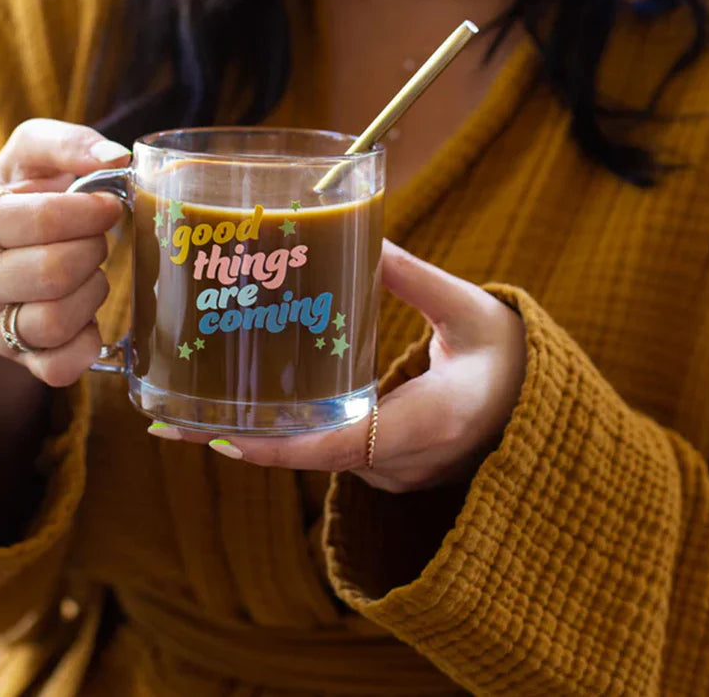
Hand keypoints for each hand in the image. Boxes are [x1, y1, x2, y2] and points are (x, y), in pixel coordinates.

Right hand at [0, 119, 129, 386]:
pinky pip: (59, 369)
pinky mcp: (17, 360)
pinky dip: (87, 344)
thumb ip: (68, 143)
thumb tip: (116, 158)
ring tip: (91, 272)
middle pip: (51, 272)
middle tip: (97, 239)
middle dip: (91, 251)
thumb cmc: (24, 195)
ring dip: (93, 292)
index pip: (31, 220)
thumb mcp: (33, 156)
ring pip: (56, 321)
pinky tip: (89, 316)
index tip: (109, 206)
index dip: (83, 213)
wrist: (2, 245)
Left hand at [171, 240, 526, 492]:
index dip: (279, 448)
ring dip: (262, 438)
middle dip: (245, 441)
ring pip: (317, 459)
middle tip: (174, 419)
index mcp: (430, 422)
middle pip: (311, 457)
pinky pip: (332, 456)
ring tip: (195, 409)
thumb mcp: (472, 311)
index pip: (342, 446)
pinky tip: (254, 410)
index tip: (220, 436)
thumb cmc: (511, 361)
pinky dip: (291, 437)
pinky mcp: (389, 467)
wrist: (534, 410)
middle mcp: (405, 460)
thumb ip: (418, 279)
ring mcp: (396, 471)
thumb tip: (369, 237)